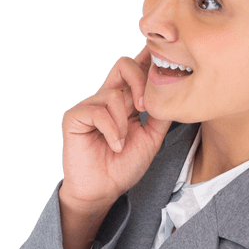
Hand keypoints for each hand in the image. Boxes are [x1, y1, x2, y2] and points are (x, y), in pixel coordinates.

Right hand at [59, 48, 172, 209]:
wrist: (103, 190)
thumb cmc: (124, 167)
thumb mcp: (151, 138)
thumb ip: (161, 115)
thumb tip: (174, 92)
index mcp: (126, 101)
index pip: (136, 71)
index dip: (148, 60)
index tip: (164, 58)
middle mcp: (107, 98)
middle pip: (124, 65)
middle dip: (141, 81)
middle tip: (146, 108)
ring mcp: (90, 106)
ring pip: (114, 95)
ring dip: (123, 123)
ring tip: (122, 145)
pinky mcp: (75, 117)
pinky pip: (98, 112)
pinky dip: (111, 131)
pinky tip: (114, 146)